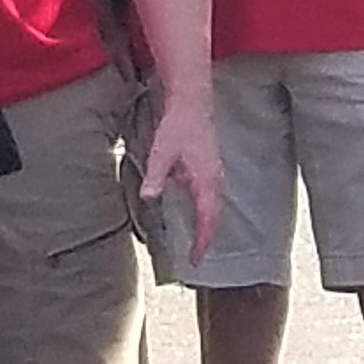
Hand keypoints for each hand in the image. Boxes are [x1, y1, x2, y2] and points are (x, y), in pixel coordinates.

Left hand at [135, 82, 222, 259]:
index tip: (195, 260)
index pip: (207, 219)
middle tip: (196, 257)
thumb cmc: (178, 127)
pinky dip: (206, 211)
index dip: (202, 242)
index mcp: (206, 180)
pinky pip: (211, 197)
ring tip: (198, 241)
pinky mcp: (210, 168)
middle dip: (207, 238)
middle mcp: (214, 180)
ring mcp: (214, 173)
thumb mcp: (161, 153)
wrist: (192, 103)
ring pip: (214, 207)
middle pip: (214, 217)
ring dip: (208, 225)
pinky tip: (196, 213)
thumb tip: (149, 197)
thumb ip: (155, 177)